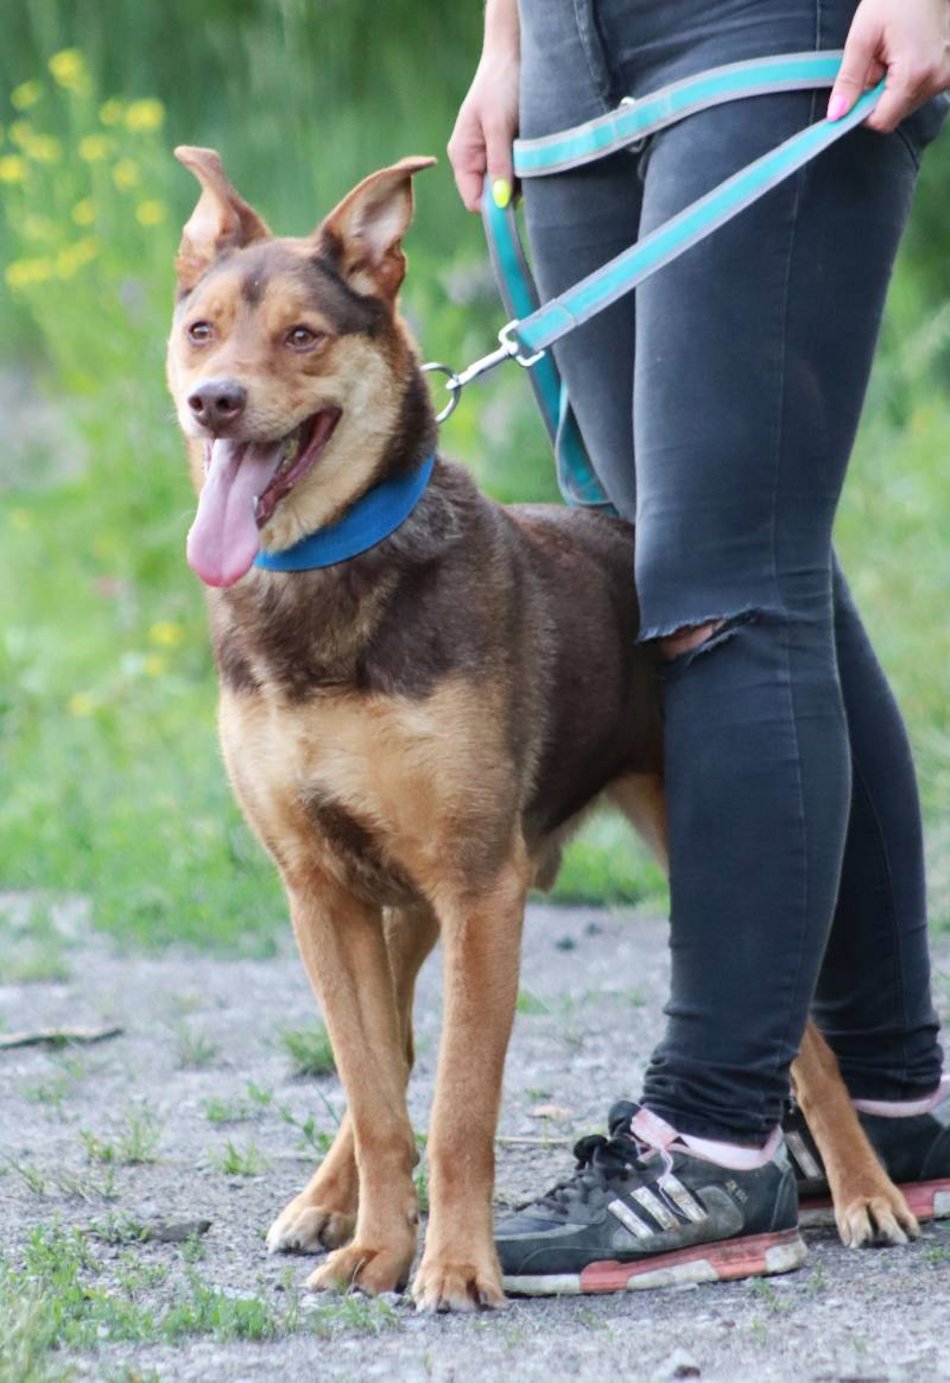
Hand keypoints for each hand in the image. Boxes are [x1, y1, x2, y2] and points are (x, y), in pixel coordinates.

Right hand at [448, 0, 519, 211]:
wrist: (514, 53)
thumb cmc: (501, 84)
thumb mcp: (498, 125)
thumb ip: (498, 164)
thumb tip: (500, 202)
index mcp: (463, 156)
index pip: (474, 201)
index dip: (494, 207)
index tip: (516, 202)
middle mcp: (475, 160)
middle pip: (493, 197)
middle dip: (512, 191)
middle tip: (528, 167)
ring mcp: (492, 156)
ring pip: (509, 186)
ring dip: (524, 176)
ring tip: (532, 149)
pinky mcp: (509, 150)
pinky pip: (519, 171)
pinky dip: (529, 165)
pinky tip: (535, 147)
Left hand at [828, 0, 949, 131]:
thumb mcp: (863, 36)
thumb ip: (849, 79)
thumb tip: (836, 114)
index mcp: (915, 74)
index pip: (882, 121)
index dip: (862, 112)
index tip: (856, 91)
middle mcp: (937, 79)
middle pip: (895, 112)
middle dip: (878, 94)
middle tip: (878, 60)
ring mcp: (947, 76)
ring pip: (906, 102)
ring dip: (892, 86)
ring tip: (894, 53)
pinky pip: (920, 89)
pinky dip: (907, 79)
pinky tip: (907, 54)